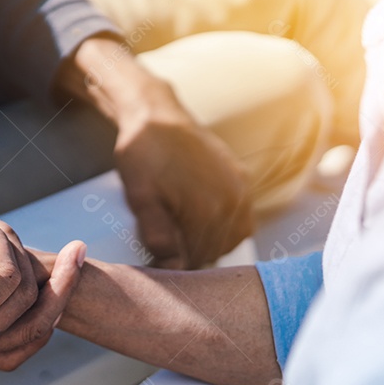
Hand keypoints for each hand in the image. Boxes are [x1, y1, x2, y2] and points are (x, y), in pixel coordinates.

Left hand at [59, 36, 250, 268]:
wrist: (157, 116)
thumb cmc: (142, 156)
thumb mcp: (140, 198)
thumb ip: (158, 236)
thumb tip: (174, 268)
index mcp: (207, 210)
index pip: (195, 260)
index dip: (174, 268)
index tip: (156, 264)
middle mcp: (232, 202)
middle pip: (214, 252)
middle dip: (190, 258)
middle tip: (165, 252)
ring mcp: (242, 190)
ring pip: (230, 240)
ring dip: (208, 246)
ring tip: (180, 239)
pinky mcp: (243, 179)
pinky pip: (242, 221)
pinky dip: (224, 231)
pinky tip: (201, 226)